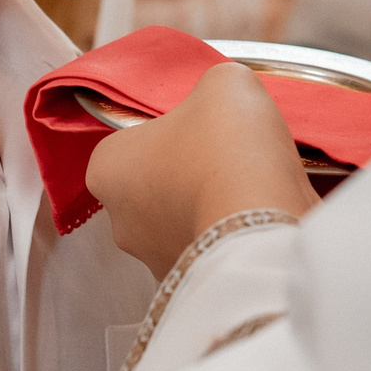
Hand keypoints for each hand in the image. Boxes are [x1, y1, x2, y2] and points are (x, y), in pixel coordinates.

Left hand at [85, 63, 315, 275]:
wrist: (263, 220)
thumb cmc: (227, 147)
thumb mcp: (223, 84)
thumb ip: (211, 86)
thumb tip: (220, 100)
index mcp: (106, 168)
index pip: (128, 142)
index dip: (165, 130)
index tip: (198, 128)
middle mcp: (120, 222)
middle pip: (152, 187)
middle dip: (185, 174)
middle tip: (227, 158)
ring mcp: (154, 260)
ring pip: (181, 224)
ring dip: (208, 208)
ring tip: (251, 190)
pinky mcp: (194, 286)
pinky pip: (211, 252)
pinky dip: (230, 239)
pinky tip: (259, 220)